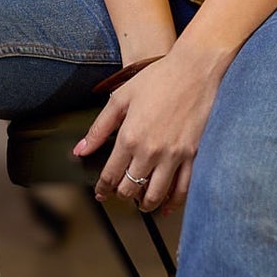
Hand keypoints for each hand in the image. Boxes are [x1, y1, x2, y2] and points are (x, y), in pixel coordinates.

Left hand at [73, 44, 225, 213]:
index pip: (110, 175)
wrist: (195, 69)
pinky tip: (167, 206)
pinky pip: (183, 188)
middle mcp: (150, 151)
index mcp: (130, 137)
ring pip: (156, 194)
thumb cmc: (158, 78)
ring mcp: (174, 155)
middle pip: (131, 189)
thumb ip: (99, 128)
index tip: (100, 193)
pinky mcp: (193, 155)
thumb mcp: (121, 98)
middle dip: (121, 195)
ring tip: (140, 204)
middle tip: (119, 194)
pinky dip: (173, 202)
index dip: (102, 188)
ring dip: (145, 204)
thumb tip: (81, 150)